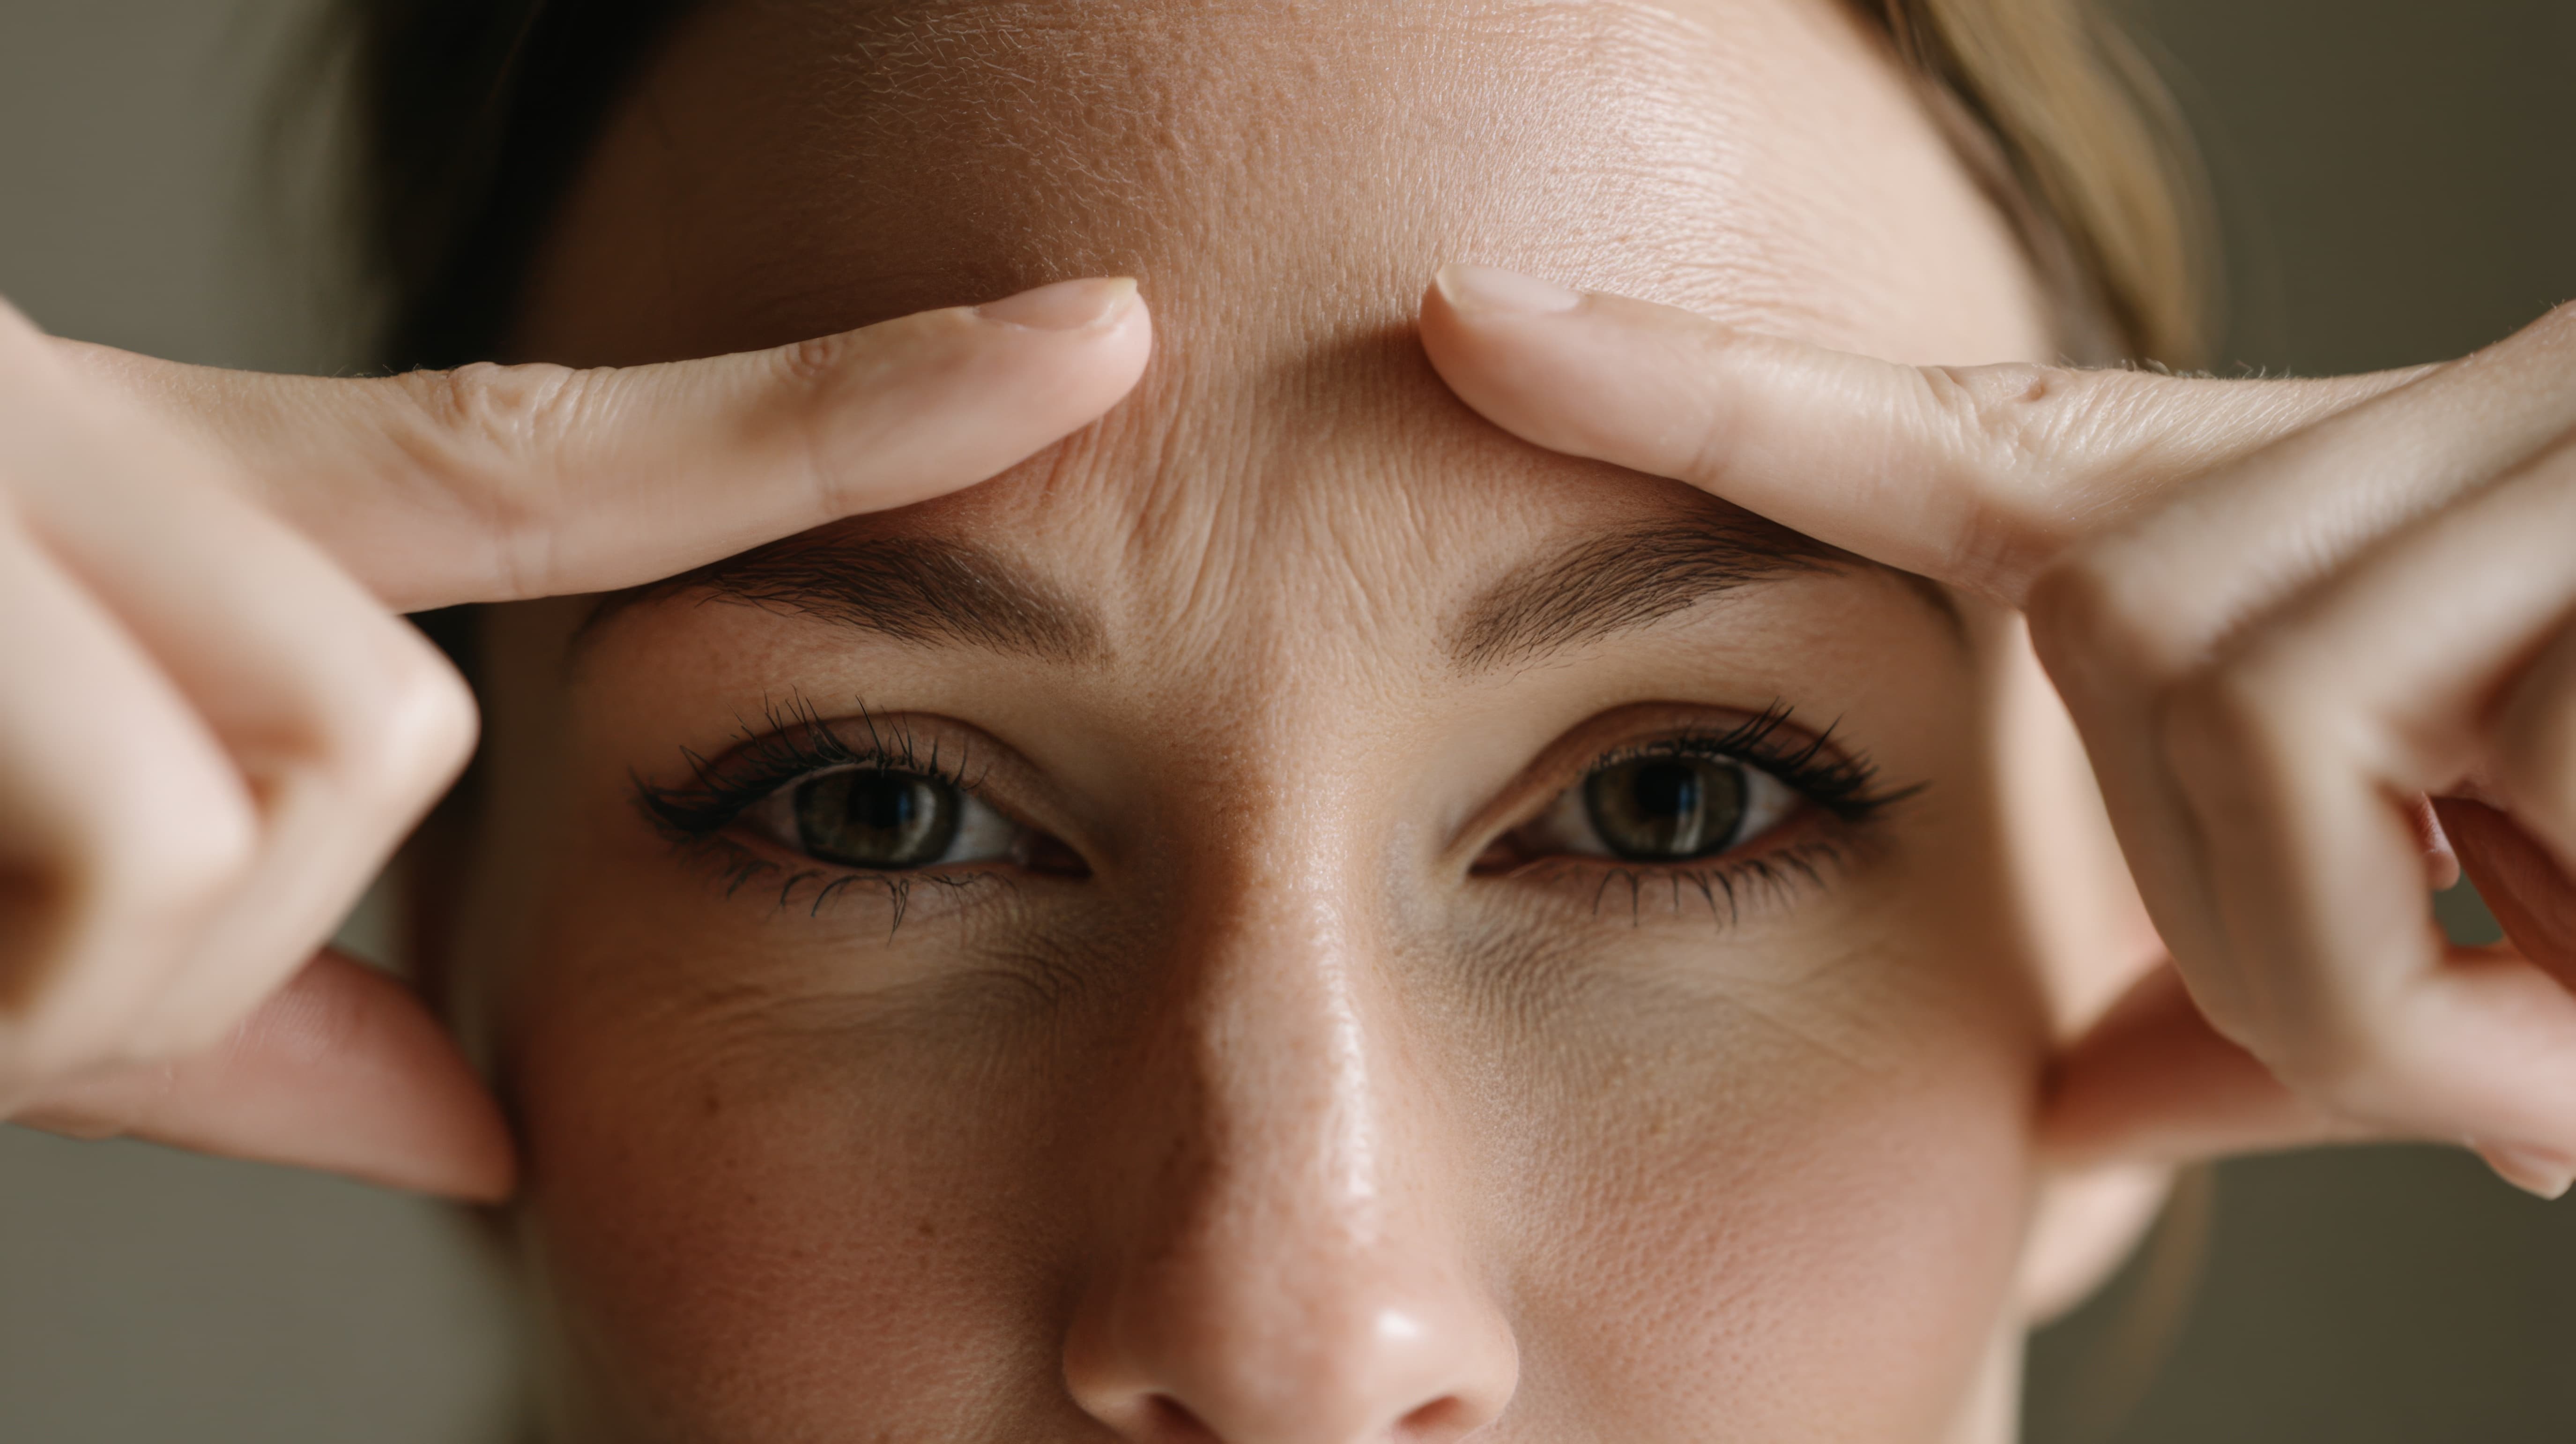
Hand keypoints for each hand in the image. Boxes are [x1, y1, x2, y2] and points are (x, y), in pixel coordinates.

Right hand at [1, 276, 1151, 1199]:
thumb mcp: (7, 923)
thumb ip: (254, 1027)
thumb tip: (480, 1138)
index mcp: (170, 511)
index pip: (560, 450)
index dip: (852, 409)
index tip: (1099, 343)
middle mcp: (113, 442)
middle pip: (423, 725)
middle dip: (242, 910)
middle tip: (14, 934)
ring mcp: (27, 473)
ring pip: (318, 772)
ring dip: (109, 949)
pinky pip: (156, 831)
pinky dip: (27, 970)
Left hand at [1421, 262, 2575, 1196]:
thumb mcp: (2454, 933)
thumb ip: (2256, 989)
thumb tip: (2072, 1121)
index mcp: (2285, 535)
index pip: (1936, 435)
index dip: (1684, 382)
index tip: (1459, 322)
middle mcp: (2373, 433)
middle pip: (2113, 667)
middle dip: (2262, 926)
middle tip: (2478, 1013)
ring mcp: (2491, 446)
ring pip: (2238, 728)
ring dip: (2382, 975)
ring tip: (2557, 1015)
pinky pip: (2387, 781)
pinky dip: (2491, 993)